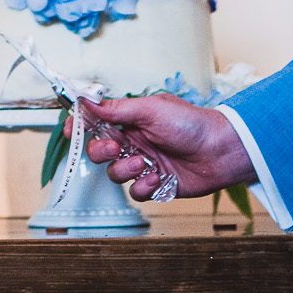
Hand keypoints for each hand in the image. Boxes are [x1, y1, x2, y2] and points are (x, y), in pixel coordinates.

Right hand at [78, 94, 254, 201]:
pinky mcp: (155, 184)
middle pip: (99, 150)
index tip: (71, 130)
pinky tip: (158, 177)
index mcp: (132, 119)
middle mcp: (135, 141)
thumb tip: (87, 100)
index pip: (97, 121)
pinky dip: (143, 186)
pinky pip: (135, 192)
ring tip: (144, 163)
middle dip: (100, 151)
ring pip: (114, 173)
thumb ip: (116, 108)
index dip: (81, 126)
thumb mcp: (151, 109)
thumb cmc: (192, 124)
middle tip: (115, 148)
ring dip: (125, 169)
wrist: (221, 152)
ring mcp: (144, 164)